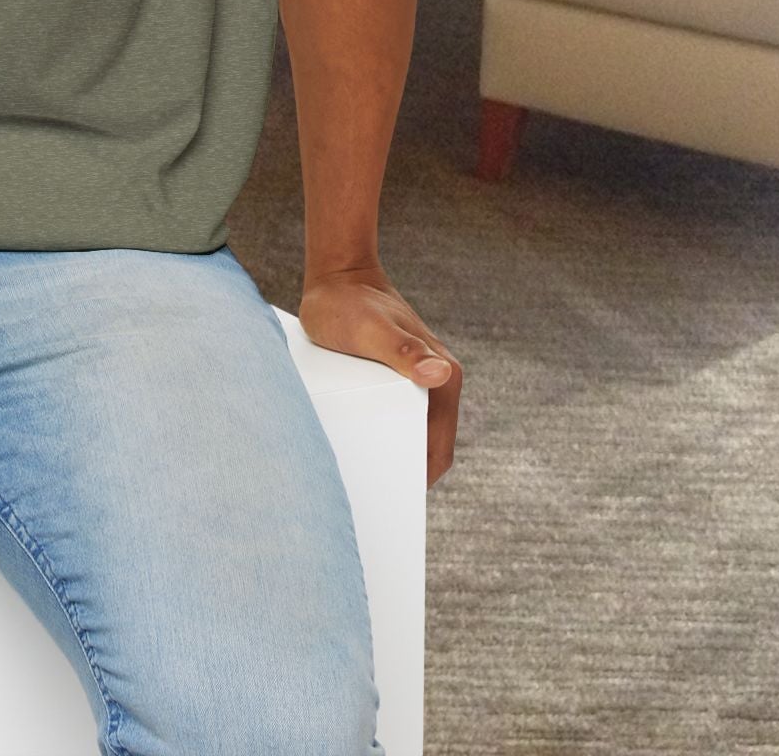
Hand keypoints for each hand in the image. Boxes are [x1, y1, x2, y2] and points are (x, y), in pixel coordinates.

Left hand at [298, 263, 460, 486]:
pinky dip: (376, 432)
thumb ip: (401, 349)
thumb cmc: (349, 300)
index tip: (392, 505)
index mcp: (442, 377)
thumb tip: (439, 374)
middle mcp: (434, 379)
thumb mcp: (369, 328)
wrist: (335, 273)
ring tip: (354, 478)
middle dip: (400, 473)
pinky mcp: (392, 375)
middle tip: (368, 499)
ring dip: (387, 453)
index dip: (419, 480)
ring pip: (404, 431)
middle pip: (422, 445)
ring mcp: (413, 378)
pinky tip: (348, 445)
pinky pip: (388, 413)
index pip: (437, 449)